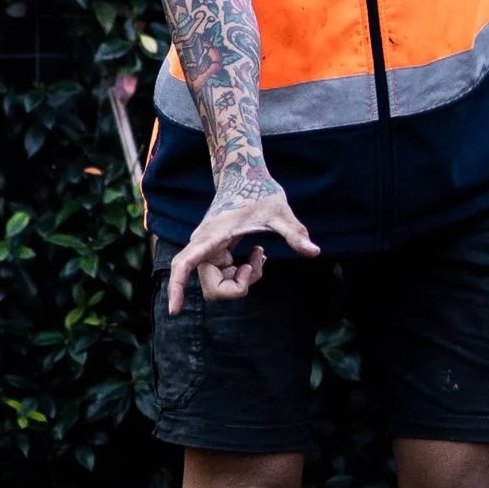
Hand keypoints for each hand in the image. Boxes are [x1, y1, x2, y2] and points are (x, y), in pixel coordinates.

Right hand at [165, 175, 319, 314]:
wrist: (246, 176)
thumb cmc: (260, 191)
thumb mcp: (280, 212)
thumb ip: (294, 233)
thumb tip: (315, 252)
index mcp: (210, 236)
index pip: (184, 264)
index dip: (177, 288)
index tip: (174, 311)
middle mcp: (202, 246)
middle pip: (212, 288)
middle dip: (238, 287)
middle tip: (258, 263)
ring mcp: (206, 251)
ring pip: (219, 285)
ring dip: (243, 280)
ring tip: (261, 255)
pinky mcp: (214, 254)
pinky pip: (225, 278)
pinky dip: (243, 273)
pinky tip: (257, 254)